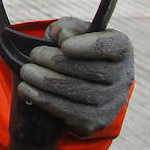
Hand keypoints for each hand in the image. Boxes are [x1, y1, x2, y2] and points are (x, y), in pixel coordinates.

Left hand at [19, 17, 133, 136]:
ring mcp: (112, 102)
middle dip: (56, 63)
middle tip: (33, 55)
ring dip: (47, 82)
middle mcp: (123, 77)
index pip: (109, 47)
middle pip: (92, 72)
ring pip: (79, 93)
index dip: (86, 47)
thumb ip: (68, 28)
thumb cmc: (77, 48)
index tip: (64, 46)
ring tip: (27, 72)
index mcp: (121, 48)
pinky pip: (69, 112)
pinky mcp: (96, 121)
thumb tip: (63, 36)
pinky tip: (27, 89)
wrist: (82, 80)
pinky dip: (45, 100)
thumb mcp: (72, 31)